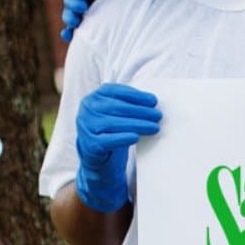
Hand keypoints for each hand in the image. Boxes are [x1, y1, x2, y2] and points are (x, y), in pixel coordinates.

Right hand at [60, 0, 125, 41]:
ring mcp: (86, 17)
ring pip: (69, 15)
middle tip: (83, 7)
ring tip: (75, 22)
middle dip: (73, 1)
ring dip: (69, 17)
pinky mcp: (86, 32)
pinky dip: (67, 33)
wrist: (142, 18)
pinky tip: (68, 35)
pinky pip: (72, 33)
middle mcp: (87, 1)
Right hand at [72, 83, 160, 213]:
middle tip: (158, 115)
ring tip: (154, 127)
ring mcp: (86, 126)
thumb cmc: (111, 128)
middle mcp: (87, 109)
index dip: (136, 96)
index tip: (154, 100)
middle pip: (116, 107)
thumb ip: (129, 104)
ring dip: (137, 124)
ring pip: (113, 123)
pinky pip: (107, 141)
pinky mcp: (89, 144)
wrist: (96, 153)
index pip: (116, 91)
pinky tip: (136, 137)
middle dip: (140, 111)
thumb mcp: (117, 112)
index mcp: (95, 97)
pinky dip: (123, 138)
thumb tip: (153, 102)